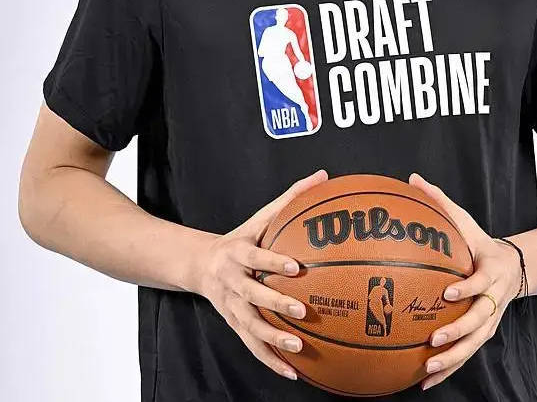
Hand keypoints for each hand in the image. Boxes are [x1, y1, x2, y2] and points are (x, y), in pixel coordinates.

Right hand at [194, 168, 328, 381]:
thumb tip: (324, 175)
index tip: (296, 268)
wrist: (200, 264)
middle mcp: (232, 280)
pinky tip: (293, 372)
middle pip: (252, 295)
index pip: (257, 257)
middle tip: (302, 311)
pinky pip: (251, 346)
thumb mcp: (262, 216)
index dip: (274, 262)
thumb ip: (292, 197)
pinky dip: (271, 360)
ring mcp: (231, 306)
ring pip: (250, 326)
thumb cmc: (242, 237)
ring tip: (298, 347)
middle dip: (276, 303)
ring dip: (273, 339)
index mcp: (239, 252)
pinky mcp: (233, 324)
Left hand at [408, 173, 521, 390]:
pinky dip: (449, 369)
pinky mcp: (483, 333)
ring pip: (473, 345)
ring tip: (428, 369)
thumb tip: (411, 178)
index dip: (466, 290)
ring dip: (452, 359)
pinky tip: (425, 381)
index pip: (480, 284)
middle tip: (433, 341)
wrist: (513, 266)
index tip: (447, 294)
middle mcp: (492, 300)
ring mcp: (490, 320)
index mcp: (490, 272)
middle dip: (457, 334)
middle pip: (479, 322)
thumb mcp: (464, 220)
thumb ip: (439, 201)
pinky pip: (466, 355)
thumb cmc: (479, 242)